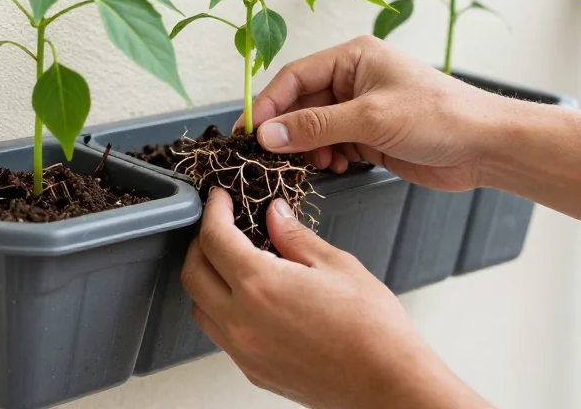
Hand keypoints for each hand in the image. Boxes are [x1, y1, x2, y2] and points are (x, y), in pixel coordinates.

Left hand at [181, 188, 486, 408]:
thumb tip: (274, 214)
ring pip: (199, 306)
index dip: (213, 211)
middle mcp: (242, 321)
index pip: (215, 238)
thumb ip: (294, 236)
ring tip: (232, 261)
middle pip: (193, 272)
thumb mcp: (337, 265)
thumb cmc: (372, 330)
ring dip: (206, 278)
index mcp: (260, 286)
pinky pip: (220, 334)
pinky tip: (248, 298)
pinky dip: (221, 309)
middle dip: (201, 242)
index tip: (218, 199)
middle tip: (221, 225)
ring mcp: (244, 350)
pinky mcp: (253, 370)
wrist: (387, 382)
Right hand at [242, 35, 510, 191]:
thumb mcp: (370, 118)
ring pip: (315, 127)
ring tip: (311, 163)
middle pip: (301, 103)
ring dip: (307, 147)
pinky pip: (333, 144)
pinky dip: (327, 157)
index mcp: (354, 57)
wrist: (485, 146)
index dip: (269, 104)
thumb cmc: (439, 117)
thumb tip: (268, 134)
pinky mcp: (371, 136)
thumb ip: (315, 127)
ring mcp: (362, 108)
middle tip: (268, 155)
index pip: (295, 76)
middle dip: (287, 130)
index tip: (249, 131)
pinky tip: (334, 167)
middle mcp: (354, 78)